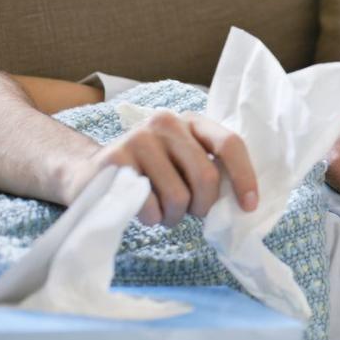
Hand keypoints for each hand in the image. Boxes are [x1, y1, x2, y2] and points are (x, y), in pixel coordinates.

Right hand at [65, 110, 258, 225]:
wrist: (90, 174)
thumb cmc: (149, 175)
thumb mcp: (182, 163)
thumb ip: (209, 169)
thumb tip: (242, 201)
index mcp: (192, 121)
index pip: (230, 143)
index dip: (244, 177)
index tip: (248, 207)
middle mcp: (167, 121)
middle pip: (206, 175)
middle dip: (203, 206)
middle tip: (192, 214)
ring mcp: (139, 138)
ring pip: (179, 196)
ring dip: (175, 216)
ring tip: (164, 212)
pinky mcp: (115, 159)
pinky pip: (150, 205)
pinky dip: (152, 218)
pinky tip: (142, 210)